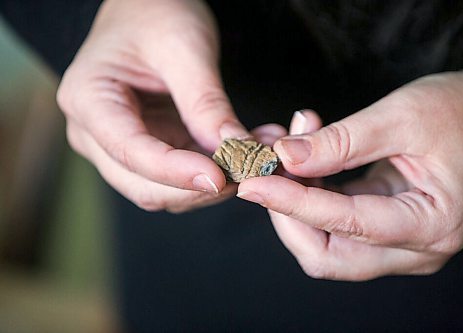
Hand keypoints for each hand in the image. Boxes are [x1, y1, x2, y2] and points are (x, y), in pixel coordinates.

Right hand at [57, 0, 248, 211]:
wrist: (149, 7)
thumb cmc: (155, 12)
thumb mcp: (185, 48)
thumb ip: (205, 102)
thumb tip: (234, 150)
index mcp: (89, 100)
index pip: (130, 152)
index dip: (175, 172)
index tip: (220, 176)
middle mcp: (96, 133)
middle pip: (143, 185)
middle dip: (197, 189)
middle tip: (247, 172)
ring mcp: (122, 145)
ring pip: (166, 190)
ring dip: (214, 184)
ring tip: (259, 156)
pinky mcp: (151, 147)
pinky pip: (183, 175)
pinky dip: (217, 171)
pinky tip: (249, 150)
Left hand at [238, 59, 462, 279]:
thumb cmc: (461, 111)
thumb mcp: (400, 117)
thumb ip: (340, 141)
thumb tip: (286, 157)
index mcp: (431, 225)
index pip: (344, 225)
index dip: (293, 203)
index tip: (255, 183)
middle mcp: (417, 248)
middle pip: (329, 256)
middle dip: (289, 217)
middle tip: (269, 172)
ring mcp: (401, 243)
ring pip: (327, 246)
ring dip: (297, 207)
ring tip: (288, 157)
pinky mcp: (388, 228)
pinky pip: (337, 227)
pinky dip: (313, 199)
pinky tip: (306, 164)